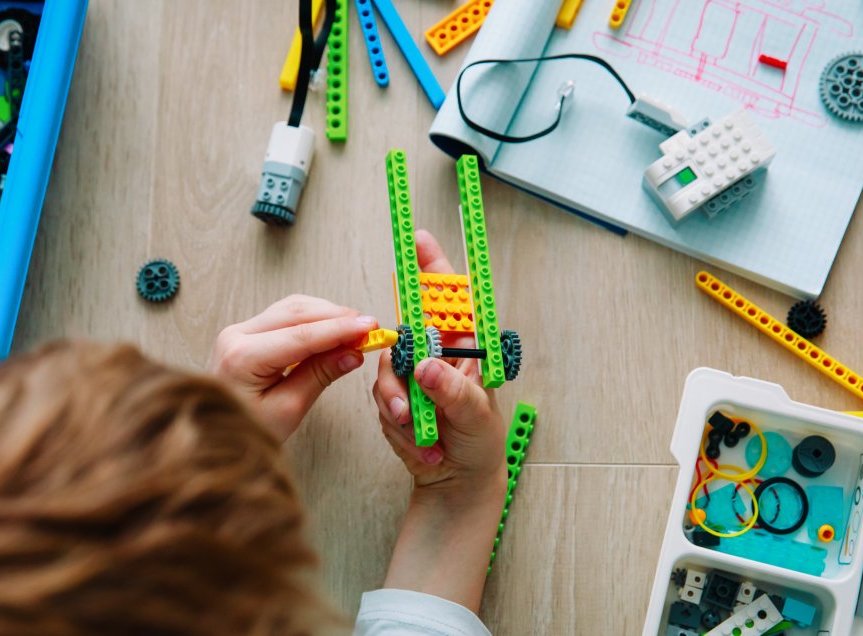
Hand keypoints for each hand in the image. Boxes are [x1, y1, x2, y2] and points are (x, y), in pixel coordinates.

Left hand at [213, 295, 377, 442]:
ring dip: (327, 315)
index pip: (301, 335)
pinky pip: (286, 316)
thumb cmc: (246, 429)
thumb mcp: (287, 410)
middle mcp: (237, 335)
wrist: (214, 434)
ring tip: (357, 330)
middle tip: (370, 328)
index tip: (370, 328)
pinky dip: (314, 319)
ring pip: (292, 308)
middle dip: (337, 317)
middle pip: (296, 312)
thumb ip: (319, 376)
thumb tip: (352, 353)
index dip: (339, 329)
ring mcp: (240, 330)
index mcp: (242, 357)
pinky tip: (333, 329)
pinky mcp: (247, 332)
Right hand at [372, 230, 506, 496]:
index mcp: (466, 348)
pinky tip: (421, 443)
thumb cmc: (480, 442)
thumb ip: (452, 391)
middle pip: (408, 330)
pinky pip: (382, 399)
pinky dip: (398, 424)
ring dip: (400, 403)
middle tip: (412, 393)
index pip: (450, 300)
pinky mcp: (394, 397)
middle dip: (404, 360)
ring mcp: (412, 375)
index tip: (419, 241)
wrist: (457, 481)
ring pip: (387, 369)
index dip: (434, 267)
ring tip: (420, 432)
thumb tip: (427, 367)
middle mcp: (436, 355)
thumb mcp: (476, 416)